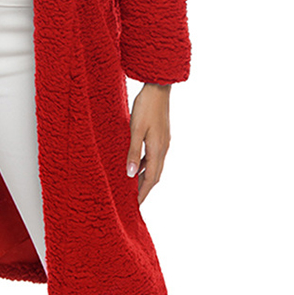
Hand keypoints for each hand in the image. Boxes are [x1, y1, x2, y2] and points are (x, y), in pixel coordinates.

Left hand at [126, 83, 170, 205]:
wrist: (158, 88)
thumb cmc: (146, 106)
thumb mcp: (135, 129)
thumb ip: (132, 152)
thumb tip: (130, 174)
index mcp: (158, 150)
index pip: (151, 179)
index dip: (143, 193)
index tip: (135, 206)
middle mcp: (163, 149)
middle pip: (154, 175)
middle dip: (144, 189)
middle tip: (133, 201)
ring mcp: (163, 143)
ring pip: (154, 166)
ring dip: (144, 177)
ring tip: (132, 186)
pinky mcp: (160, 136)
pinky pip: (152, 156)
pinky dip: (144, 165)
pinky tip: (136, 165)